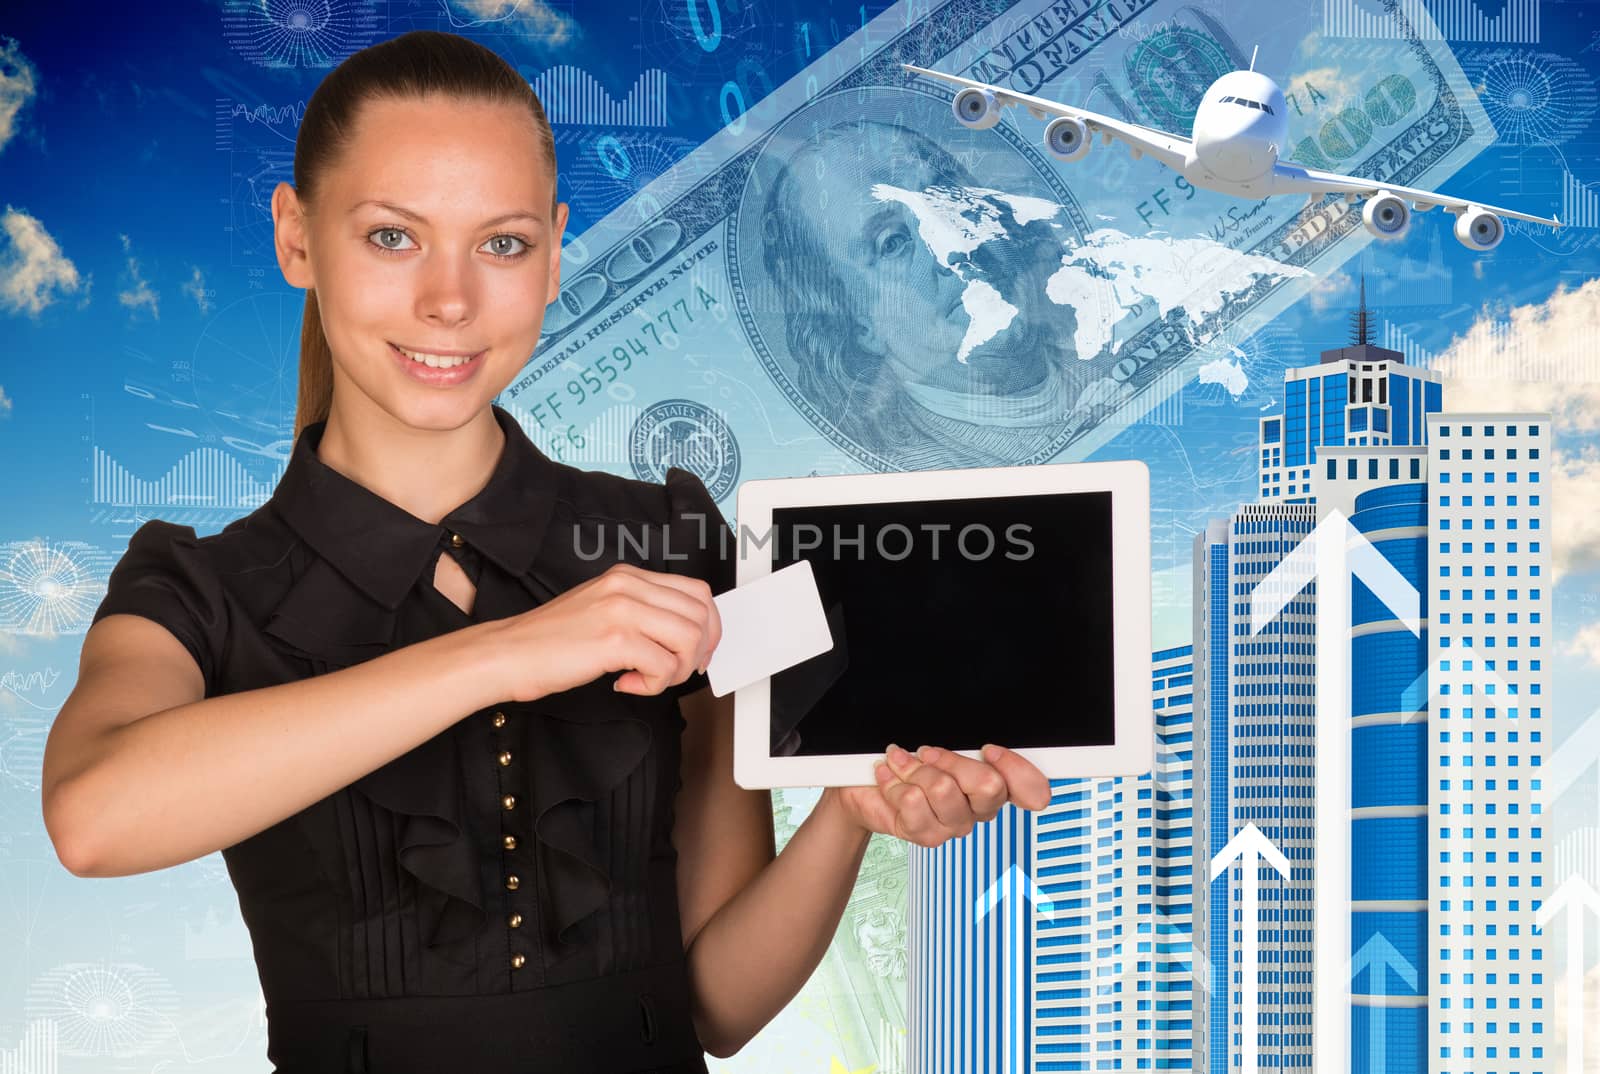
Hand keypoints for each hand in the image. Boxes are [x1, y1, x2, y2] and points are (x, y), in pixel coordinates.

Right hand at [486, 562, 721, 700]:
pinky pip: (664, 665)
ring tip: (649, 679)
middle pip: (701, 615)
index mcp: (628, 576)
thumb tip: (684, 637)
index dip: (709, 626)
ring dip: (677, 670)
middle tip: (675, 671)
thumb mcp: (602, 610)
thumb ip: (641, 613)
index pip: (697, 592)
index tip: (698, 652)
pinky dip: (654, 685)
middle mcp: (628, 585)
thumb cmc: (550, 642)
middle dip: (699, 652)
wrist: (507, 654)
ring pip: (689, 639)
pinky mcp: (614, 639)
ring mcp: (621, 609)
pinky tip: (627, 683)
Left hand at [831, 743, 1051, 845]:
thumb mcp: (939, 745)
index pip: (1033, 789)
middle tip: (926, 752)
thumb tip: (979, 744)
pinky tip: (888, 778)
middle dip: (952, 760)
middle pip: (989, 786)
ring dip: (915, 769)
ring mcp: (954, 825)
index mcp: (994, 784)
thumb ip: (965, 745)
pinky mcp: (926, 836)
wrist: (864, 786)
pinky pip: (914, 802)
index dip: (1017, 769)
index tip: (989, 750)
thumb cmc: (907, 760)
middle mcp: (979, 809)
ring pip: (945, 790)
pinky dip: (894, 782)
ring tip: (900, 763)